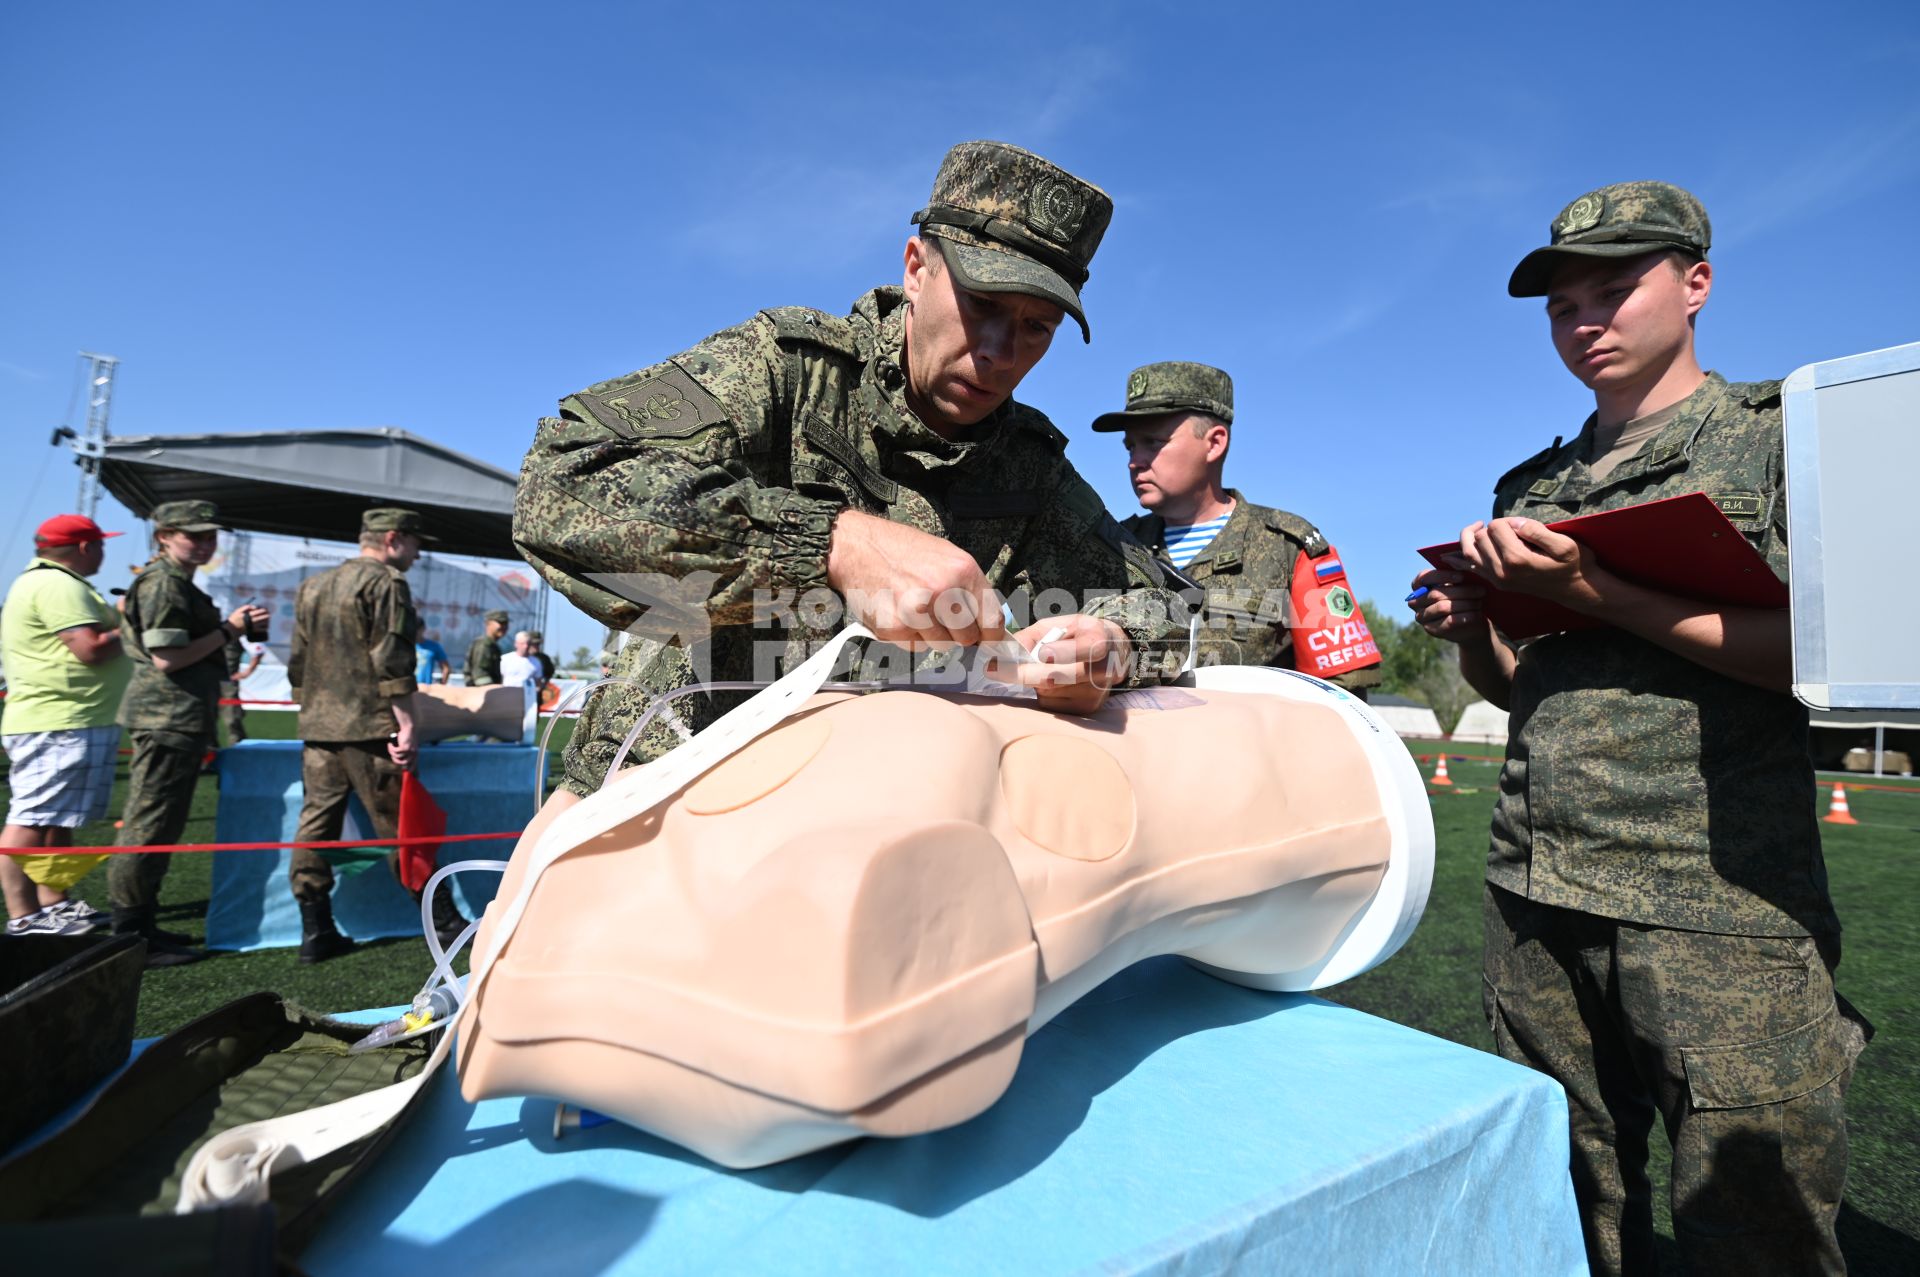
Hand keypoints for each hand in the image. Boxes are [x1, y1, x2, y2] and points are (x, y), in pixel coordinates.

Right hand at [226, 604, 268, 634]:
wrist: (230, 630)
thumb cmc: (234, 619)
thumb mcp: (237, 611)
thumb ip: (246, 607)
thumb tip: (255, 607)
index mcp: (248, 616)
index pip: (258, 612)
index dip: (263, 610)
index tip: (265, 609)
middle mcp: (251, 621)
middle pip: (262, 618)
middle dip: (266, 615)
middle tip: (269, 613)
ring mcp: (252, 627)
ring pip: (262, 624)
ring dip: (267, 621)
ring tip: (268, 619)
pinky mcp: (252, 631)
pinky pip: (261, 630)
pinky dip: (265, 628)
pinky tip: (267, 626)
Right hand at [387, 724, 417, 768]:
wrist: (409, 728)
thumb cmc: (407, 737)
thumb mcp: (409, 746)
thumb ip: (407, 753)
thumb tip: (400, 761)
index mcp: (416, 754)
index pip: (414, 765)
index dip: (409, 769)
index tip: (405, 771)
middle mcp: (414, 754)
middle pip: (403, 763)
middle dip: (395, 760)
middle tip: (392, 756)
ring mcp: (409, 751)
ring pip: (397, 756)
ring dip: (391, 752)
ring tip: (390, 747)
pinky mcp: (404, 747)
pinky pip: (395, 751)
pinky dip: (391, 748)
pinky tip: (390, 744)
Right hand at [826, 510, 1004, 645]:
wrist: (857, 546)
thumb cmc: (903, 551)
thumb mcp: (946, 557)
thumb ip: (969, 588)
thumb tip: (989, 624)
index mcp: (962, 571)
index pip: (992, 619)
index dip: (992, 636)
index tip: (988, 641)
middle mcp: (943, 591)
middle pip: (968, 638)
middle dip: (958, 634)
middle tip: (942, 619)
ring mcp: (918, 611)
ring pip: (942, 645)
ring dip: (932, 635)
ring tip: (917, 611)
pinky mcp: (895, 627)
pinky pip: (916, 647)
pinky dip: (910, 637)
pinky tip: (899, 614)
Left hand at [997, 615, 1130, 714]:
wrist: (1109, 654)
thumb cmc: (1076, 635)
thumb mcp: (1058, 625)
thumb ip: (1033, 636)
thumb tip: (1008, 652)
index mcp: (1101, 639)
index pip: (1089, 648)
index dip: (1066, 652)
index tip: (1043, 653)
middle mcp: (1105, 669)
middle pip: (1064, 676)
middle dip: (1029, 672)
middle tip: (995, 669)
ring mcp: (1097, 693)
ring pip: (1051, 691)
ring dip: (1034, 681)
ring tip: (1042, 668)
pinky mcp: (1087, 710)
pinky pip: (1051, 705)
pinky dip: (1041, 694)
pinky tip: (1051, 683)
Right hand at [1407, 558, 1489, 643]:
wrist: (1472, 622)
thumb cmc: (1466, 596)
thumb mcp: (1461, 583)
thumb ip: (1458, 573)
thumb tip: (1462, 563)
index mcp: (1419, 586)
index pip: (1423, 578)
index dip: (1442, 576)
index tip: (1462, 576)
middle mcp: (1416, 602)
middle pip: (1436, 594)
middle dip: (1461, 591)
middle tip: (1481, 590)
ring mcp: (1422, 617)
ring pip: (1443, 607)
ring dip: (1464, 603)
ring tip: (1480, 601)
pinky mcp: (1432, 630)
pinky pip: (1448, 622)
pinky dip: (1464, 616)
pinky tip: (1476, 614)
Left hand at [1456, 517, 1607, 611]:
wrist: (1576, 590)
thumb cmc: (1574, 564)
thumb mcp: (1564, 544)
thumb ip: (1536, 531)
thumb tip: (1514, 523)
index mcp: (1517, 560)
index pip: (1495, 527)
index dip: (1508, 520)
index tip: (1523, 525)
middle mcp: (1502, 572)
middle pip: (1479, 537)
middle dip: (1492, 528)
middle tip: (1511, 529)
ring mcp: (1497, 580)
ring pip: (1469, 551)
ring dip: (1474, 537)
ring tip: (1483, 528)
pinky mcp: (1496, 583)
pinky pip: (1471, 567)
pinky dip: (1461, 557)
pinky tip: (1451, 553)